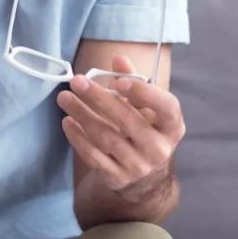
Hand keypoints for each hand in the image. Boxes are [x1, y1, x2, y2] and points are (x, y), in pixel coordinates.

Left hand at [57, 55, 186, 193]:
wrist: (145, 176)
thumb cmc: (145, 129)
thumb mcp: (147, 108)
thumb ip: (135, 81)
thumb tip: (118, 59)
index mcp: (172, 126)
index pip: (166, 108)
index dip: (144, 93)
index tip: (119, 81)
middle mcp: (159, 148)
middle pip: (128, 120)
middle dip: (99, 98)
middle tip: (77, 82)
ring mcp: (138, 166)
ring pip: (106, 137)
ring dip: (82, 114)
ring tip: (65, 98)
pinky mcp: (117, 178)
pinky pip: (93, 156)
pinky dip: (78, 138)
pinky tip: (67, 121)